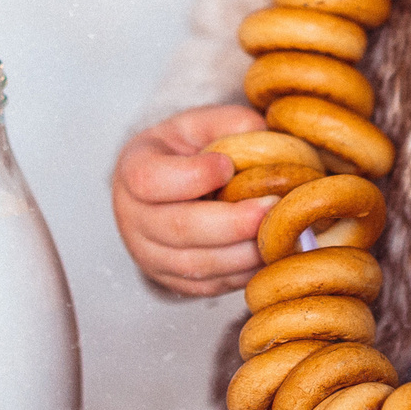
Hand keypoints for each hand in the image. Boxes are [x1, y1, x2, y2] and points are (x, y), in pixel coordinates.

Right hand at [110, 104, 271, 294]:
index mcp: (133, 168)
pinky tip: (268, 254)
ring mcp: (149, 255)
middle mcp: (132, 217)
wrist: (170, 185)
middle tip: (272, 208)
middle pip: (177, 228)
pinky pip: (208, 286)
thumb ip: (230, 125)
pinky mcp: (173, 281)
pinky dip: (241, 273)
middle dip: (231, 222)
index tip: (228, 166)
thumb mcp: (204, 123)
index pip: (150, 180)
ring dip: (242, 252)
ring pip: (195, 264)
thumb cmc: (190, 150)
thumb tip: (264, 138)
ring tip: (278, 233)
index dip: (192, 176)